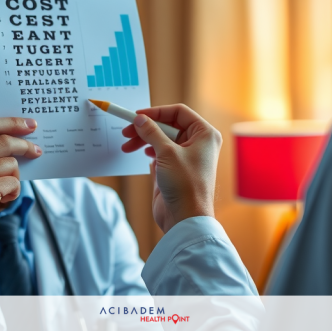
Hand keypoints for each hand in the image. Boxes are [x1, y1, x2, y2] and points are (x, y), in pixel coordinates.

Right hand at [0, 117, 40, 271]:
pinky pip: (15, 182)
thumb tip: (18, 136)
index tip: (30, 124)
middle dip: (25, 146)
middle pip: (4, 141)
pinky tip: (1, 201)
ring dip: (14, 178)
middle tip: (38, 151)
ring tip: (2, 191)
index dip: (12, 122)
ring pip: (12, 163)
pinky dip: (14, 193)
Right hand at [121, 104, 220, 233]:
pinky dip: (149, 150)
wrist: (185, 218)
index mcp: (204, 134)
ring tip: (127, 146)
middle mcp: (198, 143)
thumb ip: (151, 132)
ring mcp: (186, 156)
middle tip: (127, 132)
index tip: (137, 116)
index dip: (156, 112)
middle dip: (146, 128)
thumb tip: (140, 119)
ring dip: (144, 140)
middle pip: (168, 125)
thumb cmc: (185, 185)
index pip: (178, 112)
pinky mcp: (176, 168)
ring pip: (162, 139)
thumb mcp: (166, 153)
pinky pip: (160, 152)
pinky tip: (141, 154)